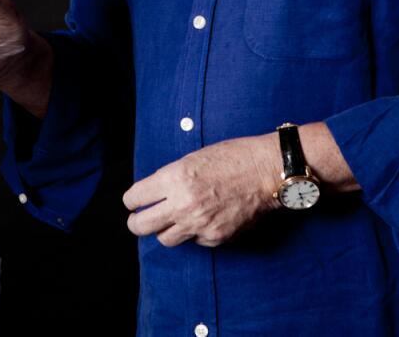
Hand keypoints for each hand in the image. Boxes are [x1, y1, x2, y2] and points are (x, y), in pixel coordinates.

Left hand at [123, 133, 281, 247]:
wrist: (266, 171)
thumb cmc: (231, 157)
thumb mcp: (191, 159)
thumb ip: (170, 178)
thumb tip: (153, 194)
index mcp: (174, 178)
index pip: (135, 198)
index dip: (132, 200)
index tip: (134, 201)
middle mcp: (183, 204)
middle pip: (142, 225)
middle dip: (135, 223)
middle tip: (137, 219)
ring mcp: (199, 224)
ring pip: (165, 239)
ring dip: (164, 230)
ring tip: (169, 221)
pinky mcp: (216, 237)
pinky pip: (194, 241)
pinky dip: (193, 233)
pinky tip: (201, 219)